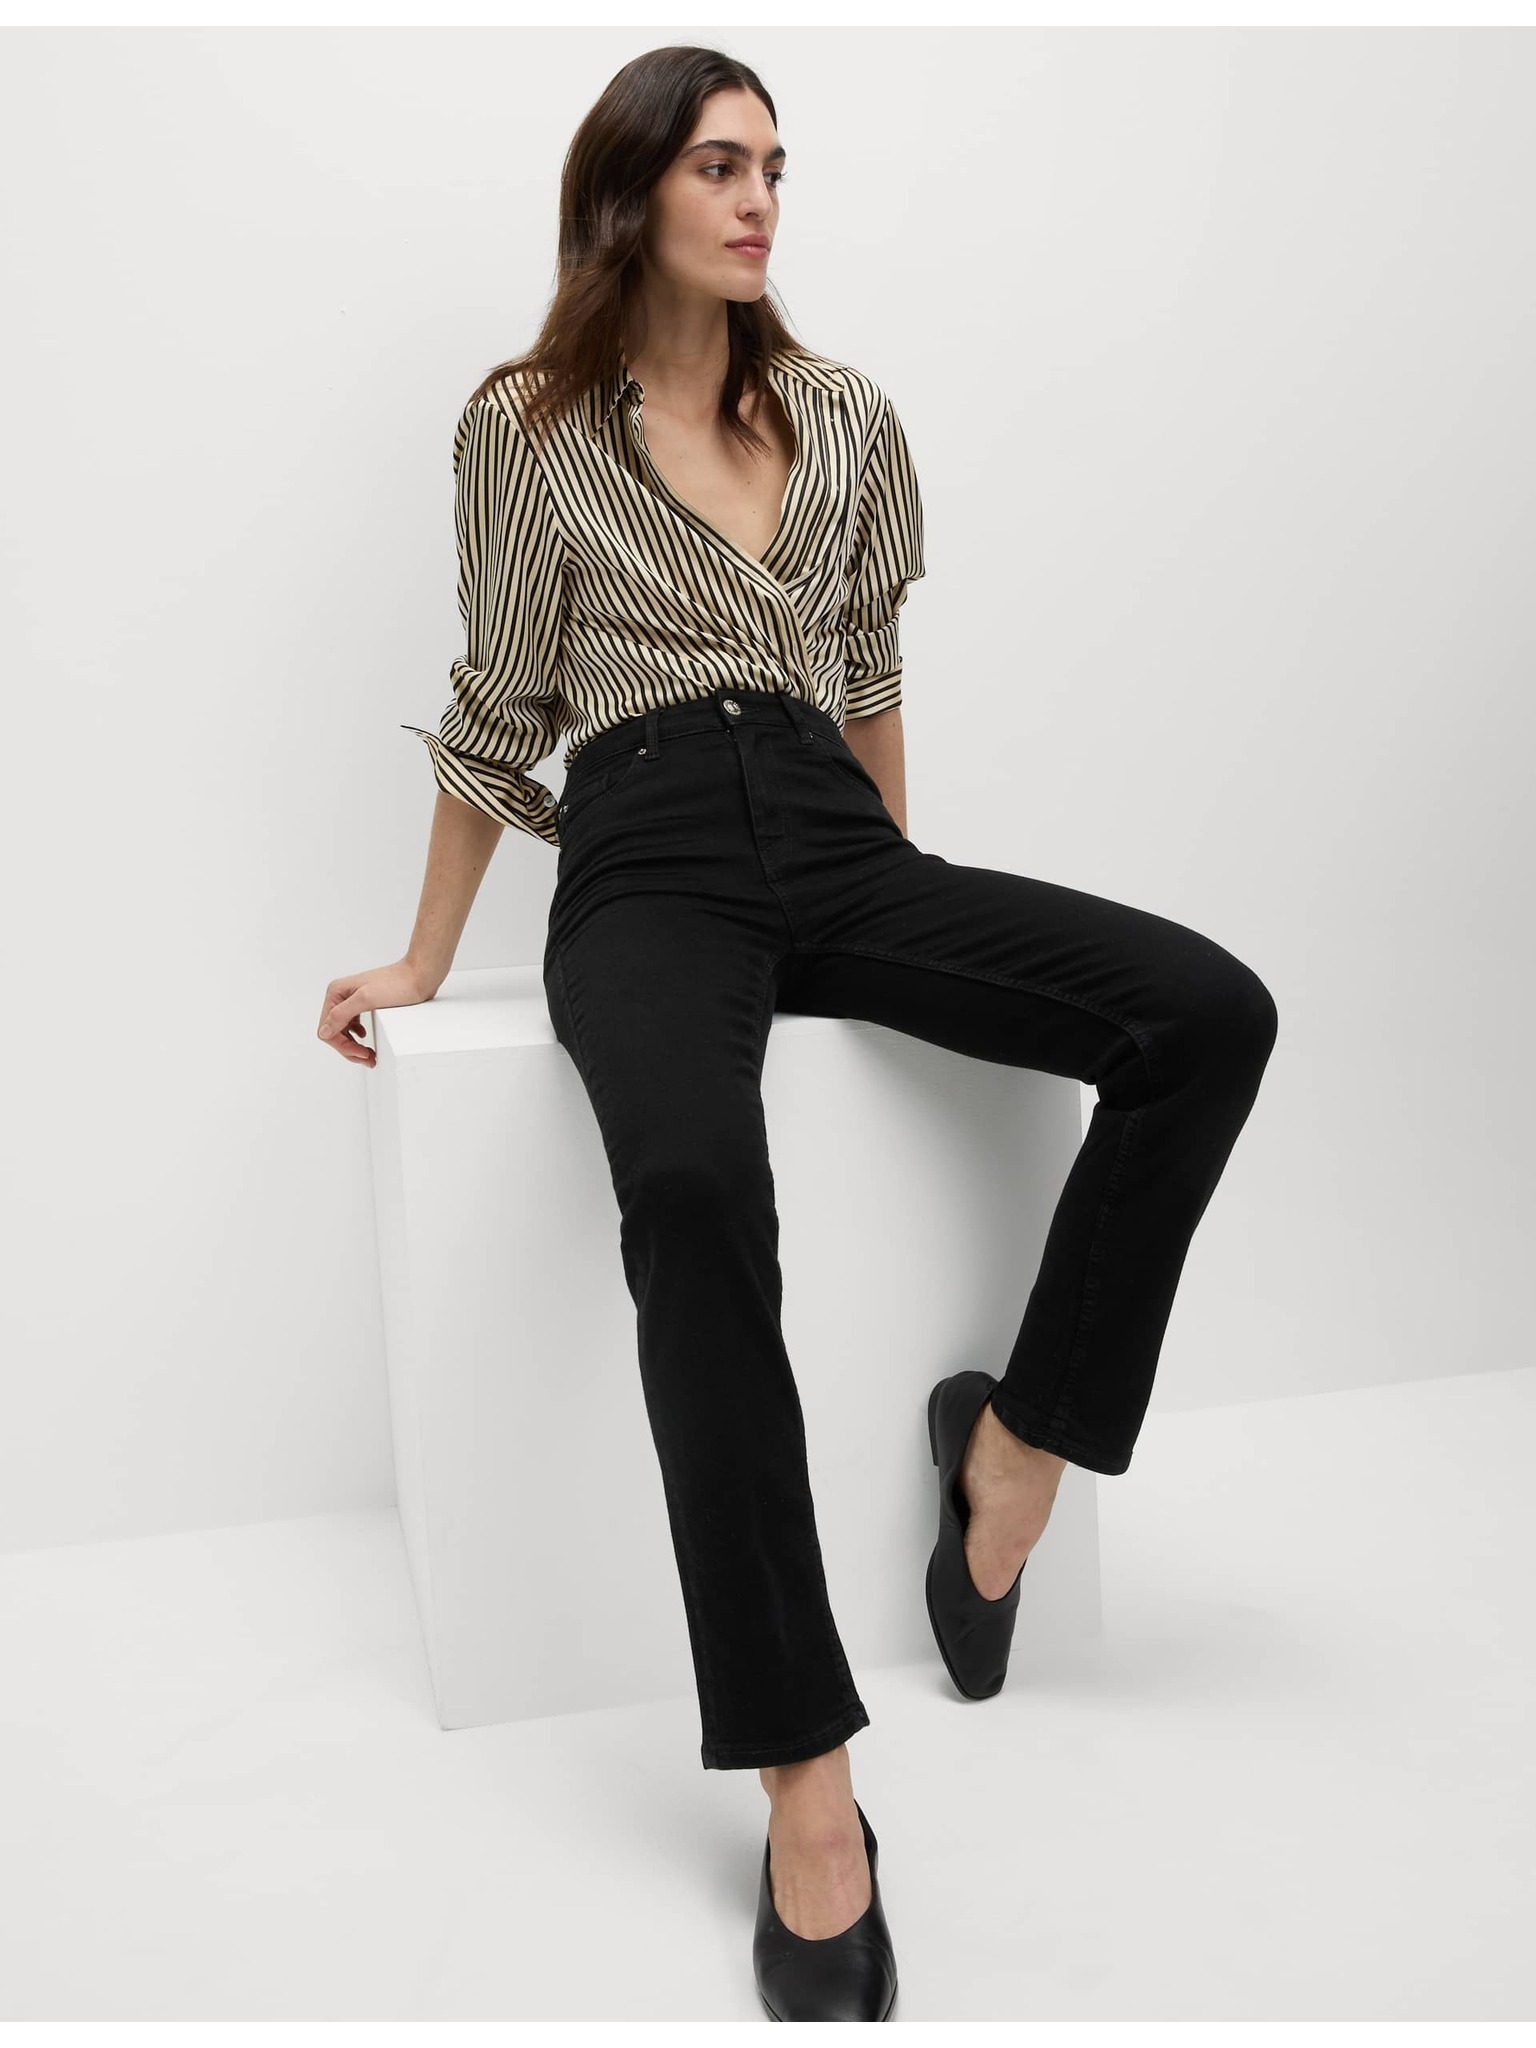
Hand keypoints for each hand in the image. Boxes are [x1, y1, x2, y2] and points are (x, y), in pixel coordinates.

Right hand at [317, 957, 437, 1066]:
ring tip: (369, 1055)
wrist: (418, 976)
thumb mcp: (366, 999)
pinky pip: (353, 1025)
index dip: (342, 1045)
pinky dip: (357, 1036)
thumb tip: (324, 1031)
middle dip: (348, 1048)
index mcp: (336, 992)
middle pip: (334, 1031)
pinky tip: (365, 1038)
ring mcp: (352, 1000)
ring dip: (353, 1045)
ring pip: (343, 1030)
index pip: (327, 1028)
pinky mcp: (365, 1004)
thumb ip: (342, 1014)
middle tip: (368, 1058)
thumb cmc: (397, 983)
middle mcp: (341, 996)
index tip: (361, 1053)